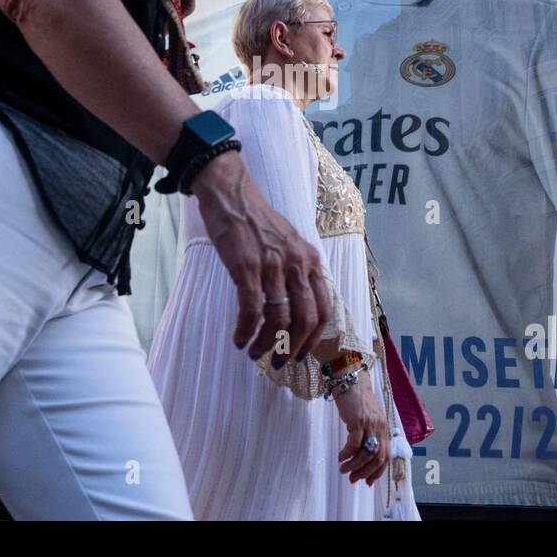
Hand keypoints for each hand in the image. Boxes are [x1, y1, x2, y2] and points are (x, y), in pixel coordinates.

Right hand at [192, 152, 330, 366]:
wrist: (231, 194)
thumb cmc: (257, 220)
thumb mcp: (289, 243)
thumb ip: (297, 270)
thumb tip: (298, 307)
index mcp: (310, 260)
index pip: (325, 308)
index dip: (315, 337)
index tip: (302, 353)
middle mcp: (297, 263)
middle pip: (305, 319)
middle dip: (293, 348)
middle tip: (280, 362)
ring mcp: (272, 265)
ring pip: (278, 319)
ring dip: (266, 344)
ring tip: (254, 353)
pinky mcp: (246, 267)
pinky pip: (251, 310)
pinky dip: (246, 330)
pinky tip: (239, 338)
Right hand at [334, 373, 389, 484]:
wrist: (350, 381)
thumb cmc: (357, 401)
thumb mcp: (368, 419)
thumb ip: (369, 435)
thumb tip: (362, 455)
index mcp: (384, 429)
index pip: (385, 456)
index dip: (377, 472)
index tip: (367, 482)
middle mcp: (380, 428)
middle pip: (377, 458)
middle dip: (365, 472)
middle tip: (352, 479)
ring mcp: (370, 425)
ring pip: (365, 453)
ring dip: (353, 465)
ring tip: (343, 469)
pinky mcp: (358, 421)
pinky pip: (353, 444)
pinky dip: (346, 454)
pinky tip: (340, 457)